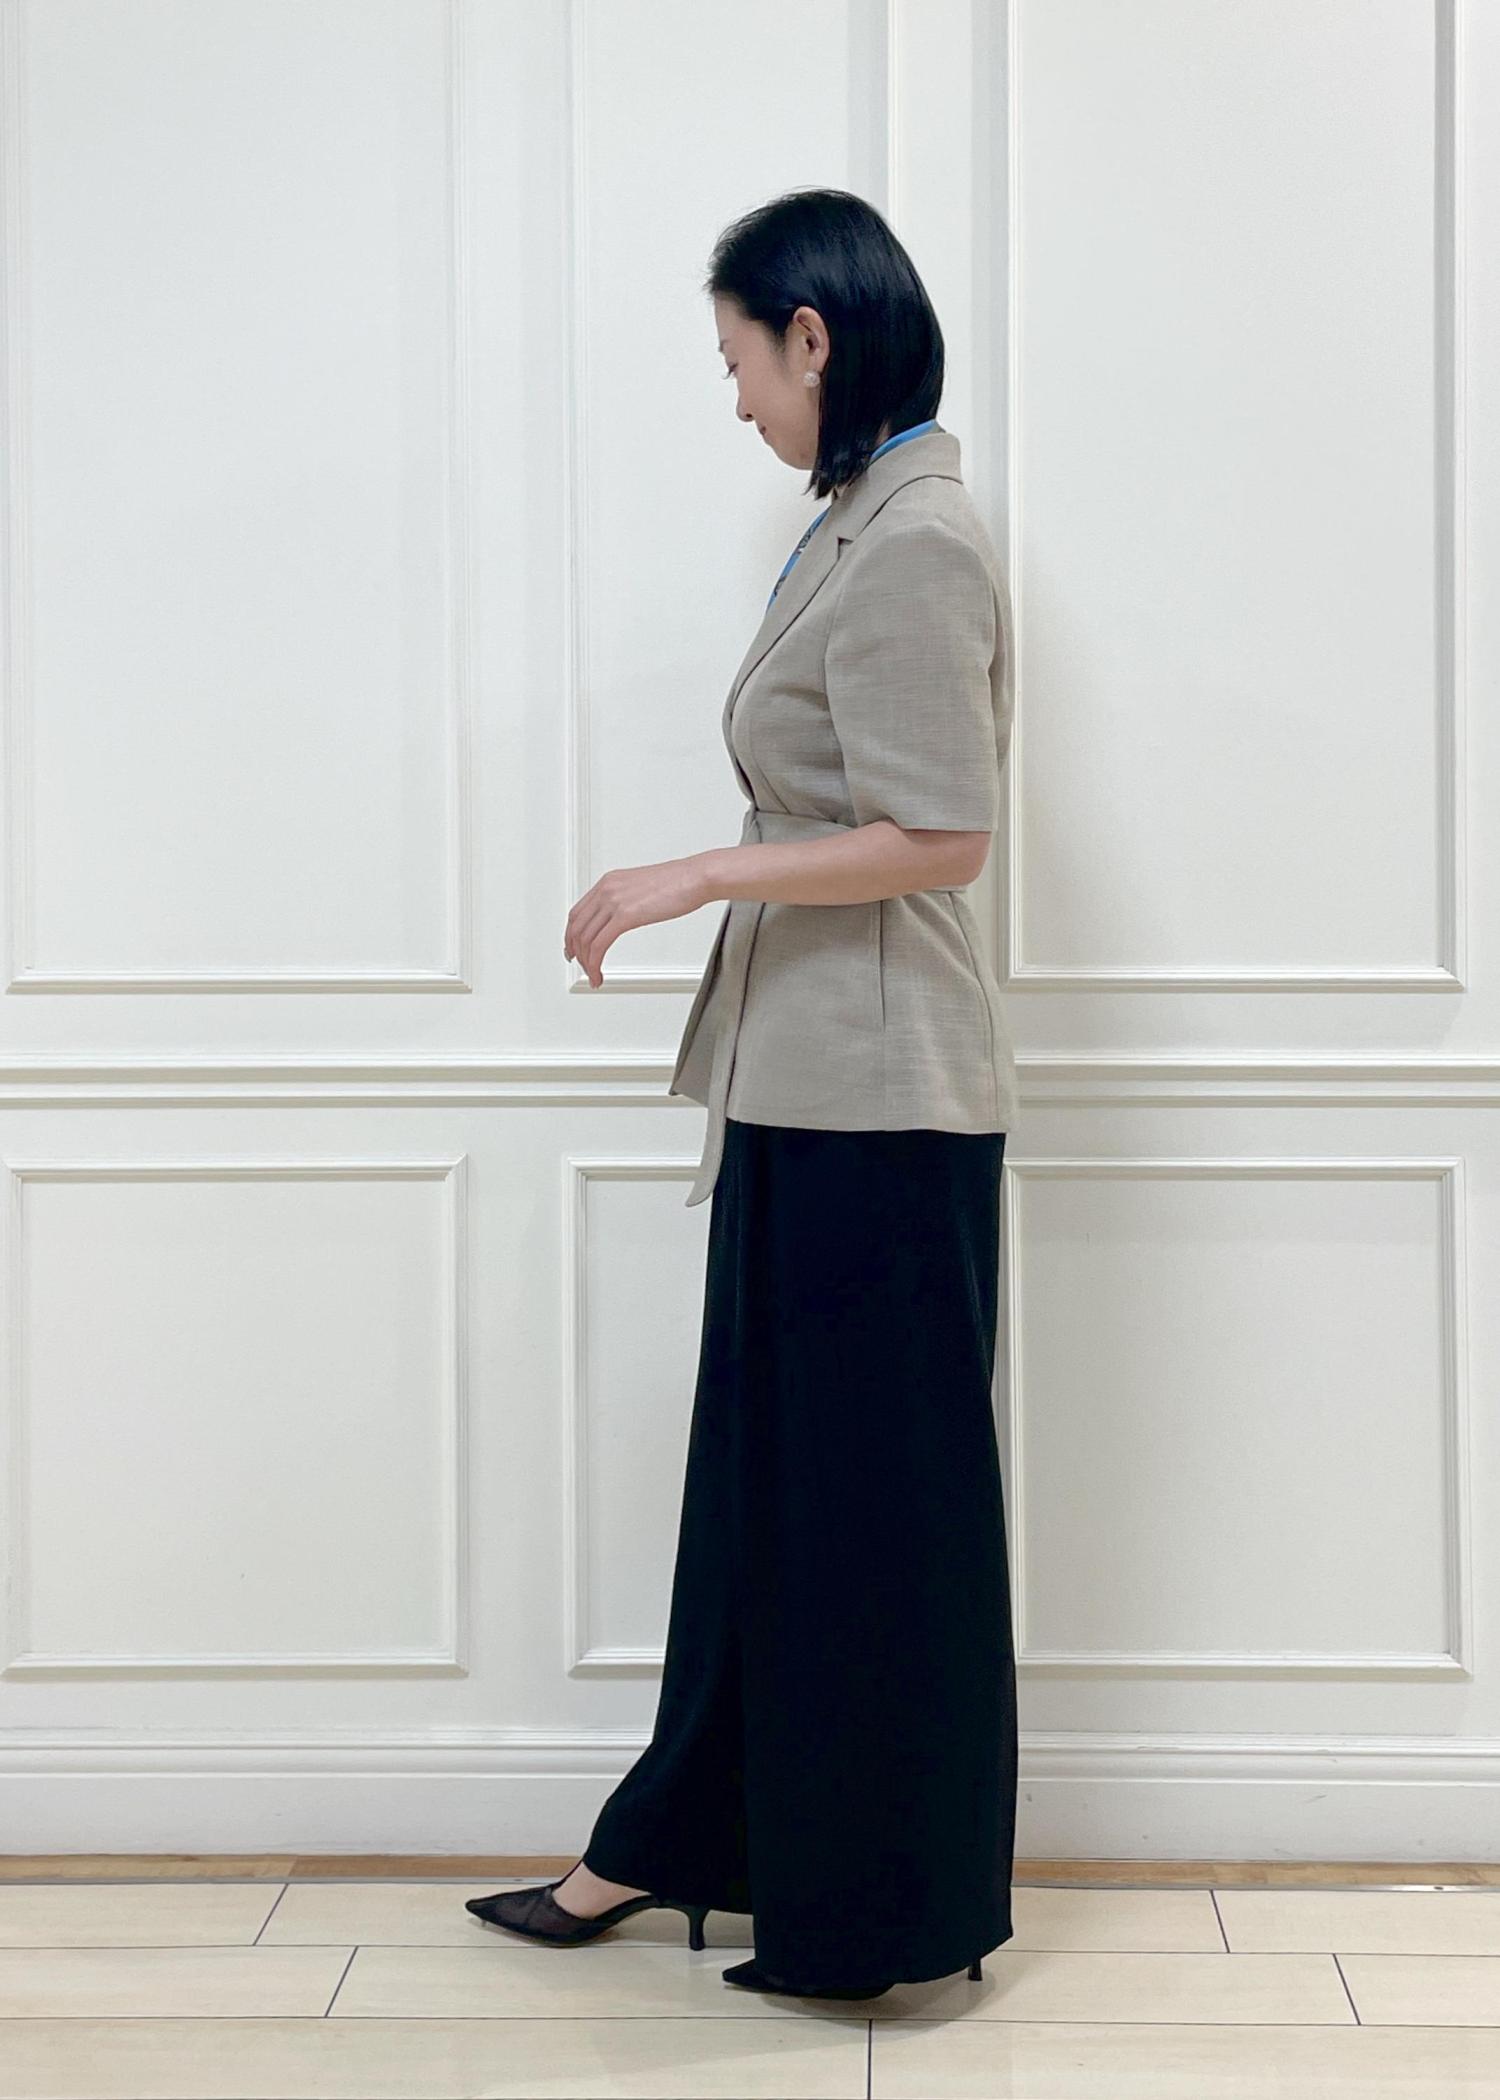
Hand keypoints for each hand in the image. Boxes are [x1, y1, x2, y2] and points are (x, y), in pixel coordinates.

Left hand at [564, 855, 710, 987]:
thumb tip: (621, 918)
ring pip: (585, 939)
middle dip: (575, 951)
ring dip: (586, 962)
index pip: (578, 912)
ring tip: (593, 976)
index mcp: (609, 882)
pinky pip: (599, 945)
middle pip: (576, 927)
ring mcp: (614, 901)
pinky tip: (600, 974)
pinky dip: (595, 963)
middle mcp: (606, 890)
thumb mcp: (641, 888)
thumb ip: (626, 901)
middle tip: (581, 967)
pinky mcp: (625, 916)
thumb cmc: (678, 883)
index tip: (574, 949)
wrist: (694, 878)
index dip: (571, 934)